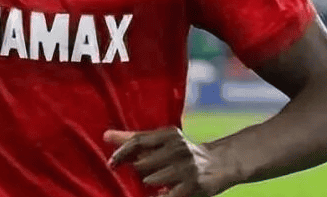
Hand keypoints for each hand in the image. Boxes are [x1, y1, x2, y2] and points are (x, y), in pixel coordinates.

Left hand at [104, 128, 228, 196]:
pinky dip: (159, 196)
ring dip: (151, 184)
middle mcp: (178, 148)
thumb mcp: (163, 141)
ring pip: (151, 180)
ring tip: (159, 182)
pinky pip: (166, 195)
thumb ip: (136, 140)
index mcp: (169, 134)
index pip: (138, 141)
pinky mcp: (194, 185)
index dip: (121, 153)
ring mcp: (187, 167)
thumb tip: (106, 136)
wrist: (220, 162)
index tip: (111, 163)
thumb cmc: (183, 152)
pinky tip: (161, 193)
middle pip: (142, 163)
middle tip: (146, 173)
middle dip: (139, 172)